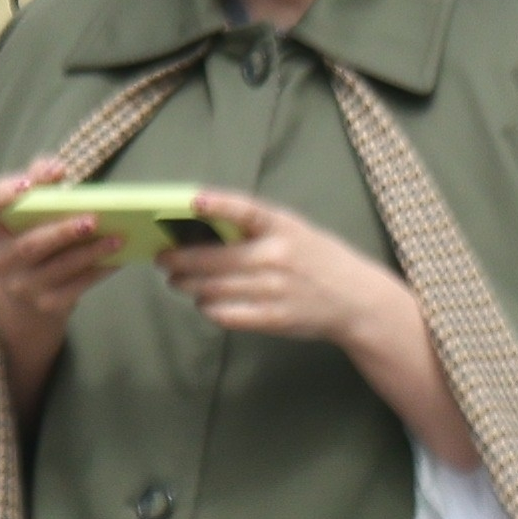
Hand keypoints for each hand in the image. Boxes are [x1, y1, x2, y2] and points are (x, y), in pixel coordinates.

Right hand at [0, 161, 119, 431]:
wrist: (27, 294)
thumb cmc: (35, 235)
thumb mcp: (32, 209)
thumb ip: (40, 180)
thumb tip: (56, 169)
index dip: (2, 195)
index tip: (28, 184)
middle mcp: (2, 258)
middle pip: (29, 245)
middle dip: (62, 232)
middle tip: (92, 219)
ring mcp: (23, 285)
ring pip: (57, 268)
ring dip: (89, 252)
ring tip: (116, 238)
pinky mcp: (46, 304)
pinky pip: (75, 288)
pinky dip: (98, 272)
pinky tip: (117, 260)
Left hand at [159, 191, 478, 471]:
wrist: (355, 300)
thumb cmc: (317, 259)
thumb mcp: (294, 230)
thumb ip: (255, 228)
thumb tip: (199, 226)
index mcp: (284, 227)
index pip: (247, 209)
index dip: (217, 204)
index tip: (191, 200)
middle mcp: (278, 256)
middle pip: (213, 258)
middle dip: (178, 260)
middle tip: (162, 259)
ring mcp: (274, 289)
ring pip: (211, 289)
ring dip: (188, 286)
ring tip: (179, 281)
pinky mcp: (273, 318)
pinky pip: (224, 314)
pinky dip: (208, 308)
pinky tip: (205, 303)